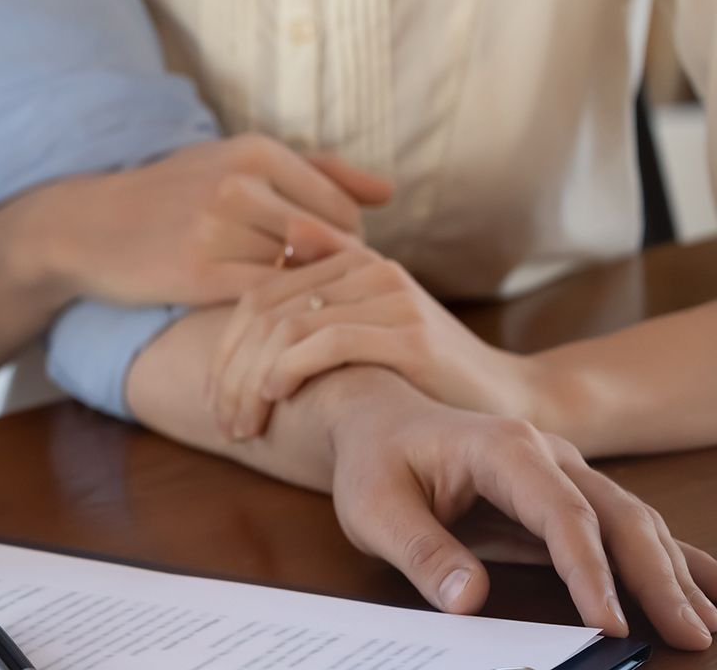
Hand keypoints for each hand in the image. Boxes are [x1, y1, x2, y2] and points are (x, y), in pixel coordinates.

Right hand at [41, 135, 392, 306]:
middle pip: (329, 241)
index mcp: (255, 151)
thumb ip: (317, 172)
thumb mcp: (237, 162)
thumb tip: (389, 192)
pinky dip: (277, 313)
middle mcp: (238, 184)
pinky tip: (267, 318)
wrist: (89, 226)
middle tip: (319, 291)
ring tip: (294, 305)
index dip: (349, 242)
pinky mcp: (198, 273)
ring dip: (305, 295)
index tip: (329, 262)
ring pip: (298, 272)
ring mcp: (217, 229)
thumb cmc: (174, 193)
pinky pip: (265, 298)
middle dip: (333, 273)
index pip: (341, 206)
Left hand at [208, 237, 533, 439]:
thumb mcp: (367, 333)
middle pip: (265, 312)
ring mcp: (389, 296)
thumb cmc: (428, 371)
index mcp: (349, 262)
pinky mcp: (409, 332)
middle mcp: (367, 268)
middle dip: (229, 370)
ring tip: (240, 423)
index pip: (258, 295)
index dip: (224, 347)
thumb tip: (264, 282)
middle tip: (219, 419)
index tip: (211, 397)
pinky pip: (328, 341)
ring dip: (250, 381)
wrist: (512, 395)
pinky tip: (272, 397)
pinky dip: (288, 368)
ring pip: (287, 328)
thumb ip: (319, 306)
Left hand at [324, 376, 716, 649]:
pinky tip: (707, 589)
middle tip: (691, 634)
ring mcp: (564, 471)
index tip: (609, 622)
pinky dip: (668, 558)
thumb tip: (469, 599)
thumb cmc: (374, 462)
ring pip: (632, 521)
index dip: (589, 570)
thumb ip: (421, 550)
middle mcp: (547, 454)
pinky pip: (625, 527)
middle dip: (657, 577)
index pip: (561, 513)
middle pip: (616, 515)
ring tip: (706, 626)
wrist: (376, 421)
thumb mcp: (373, 508)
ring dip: (673, 573)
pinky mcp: (567, 495)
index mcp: (502, 448)